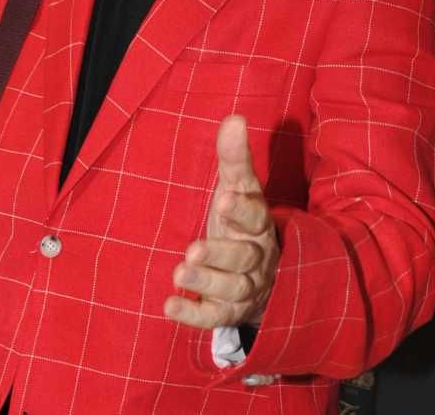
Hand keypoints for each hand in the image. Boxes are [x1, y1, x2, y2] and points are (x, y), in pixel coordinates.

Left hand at [164, 115, 278, 329]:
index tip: (224, 198)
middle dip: (220, 254)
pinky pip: (212, 318)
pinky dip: (192, 315)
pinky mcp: (226, 312)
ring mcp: (243, 289)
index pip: (255, 217)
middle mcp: (255, 259)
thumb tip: (235, 117)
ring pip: (231, 289)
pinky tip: (169, 307)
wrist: (265, 277)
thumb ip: (234, 158)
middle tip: (194, 249)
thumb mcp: (238, 189)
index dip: (241, 210)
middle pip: (242, 258)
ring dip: (206, 282)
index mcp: (258, 225)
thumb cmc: (241, 223)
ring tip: (180, 272)